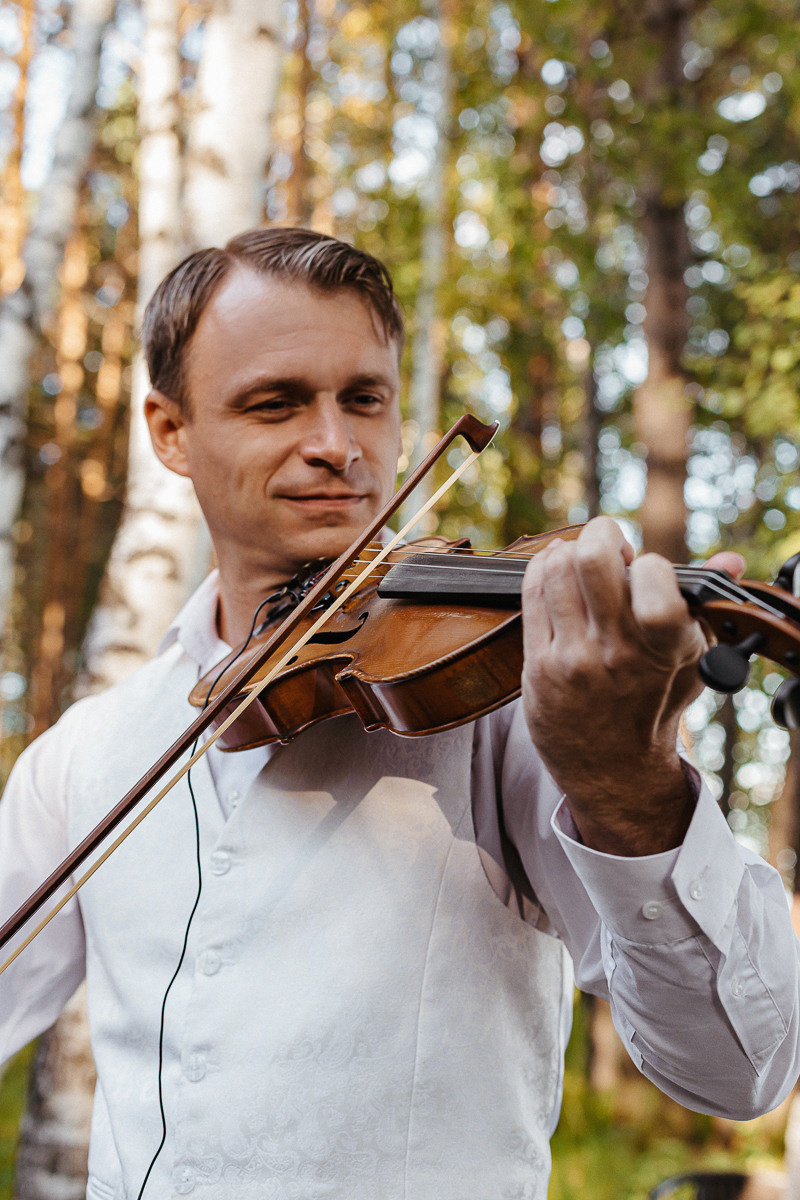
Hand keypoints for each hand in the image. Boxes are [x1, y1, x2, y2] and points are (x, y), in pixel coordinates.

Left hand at [520, 517, 743, 855]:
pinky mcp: (538, 665)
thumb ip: (706, 607)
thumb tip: (730, 560)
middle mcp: (616, 654)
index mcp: (663, 651)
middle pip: (593, 561)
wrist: (613, 767)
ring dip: (569, 550)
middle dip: (602, 534)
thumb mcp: (692, 660)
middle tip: (608, 542)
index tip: (647, 567)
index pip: (656, 585)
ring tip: (580, 557)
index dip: (650, 562)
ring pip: (557, 570)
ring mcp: (573, 660)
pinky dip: (542, 568)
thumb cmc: (655, 702)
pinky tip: (554, 568)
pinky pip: (532, 595)